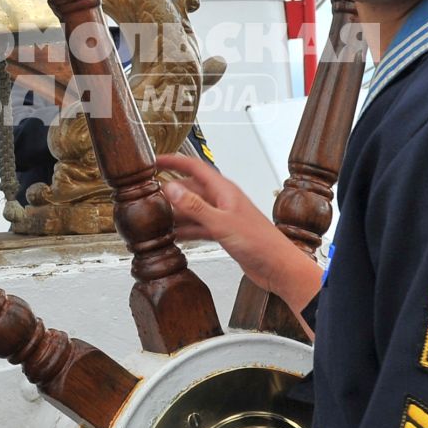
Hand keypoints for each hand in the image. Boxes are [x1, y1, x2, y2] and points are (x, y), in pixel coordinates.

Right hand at [157, 152, 319, 310]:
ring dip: (176, 213)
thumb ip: (195, 206)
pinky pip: (199, 226)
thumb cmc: (260, 243)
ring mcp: (223, 216)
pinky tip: (174, 236)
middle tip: (148, 196)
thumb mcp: (221, 223)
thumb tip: (171, 188)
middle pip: (190, 188)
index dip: (173, 161)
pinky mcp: (223, 233)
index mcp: (224, 190)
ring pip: (193, 209)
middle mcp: (222, 200)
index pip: (194, 167)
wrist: (278, 267)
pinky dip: (186, 229)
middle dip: (170, 191)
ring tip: (156, 218)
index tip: (154, 160)